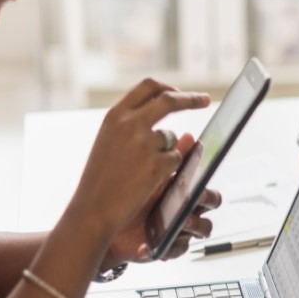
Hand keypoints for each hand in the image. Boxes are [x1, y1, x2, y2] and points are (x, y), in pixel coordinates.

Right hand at [67, 79, 210, 245]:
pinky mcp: (158, 164)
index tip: (182, 93)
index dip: (169, 88)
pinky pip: (176, 159)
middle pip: (169, 100)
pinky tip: (147, 181)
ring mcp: (144, 143)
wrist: (93, 210)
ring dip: (166, 152)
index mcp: (115, 116)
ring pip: (172, 139)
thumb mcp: (108, 142)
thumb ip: (131, 124)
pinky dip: (168, 169)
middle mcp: (130, 124)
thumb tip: (165, 110)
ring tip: (141, 172)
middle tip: (205, 100)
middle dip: (191, 98)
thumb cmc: (100, 179)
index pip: (148, 87)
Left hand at [103, 133, 222, 264]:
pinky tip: (145, 245)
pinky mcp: (168, 247)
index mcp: (184, 191)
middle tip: (191, 200)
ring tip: (177, 222)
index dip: (208, 190)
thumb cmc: (126, 196)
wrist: (102, 223)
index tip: (198, 185)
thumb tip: (188, 136)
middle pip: (212, 206)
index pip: (208, 190)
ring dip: (192, 225)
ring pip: (204, 228)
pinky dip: (164, 248)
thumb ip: (169, 157)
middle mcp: (186, 209)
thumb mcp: (147, 175)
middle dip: (205, 203)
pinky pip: (179, 249)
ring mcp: (179, 229)